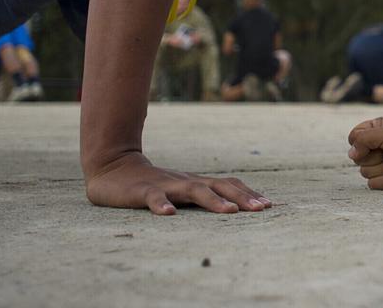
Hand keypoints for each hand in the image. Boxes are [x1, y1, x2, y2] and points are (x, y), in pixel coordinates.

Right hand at [85, 151, 271, 215]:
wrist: (113, 167)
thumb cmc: (153, 184)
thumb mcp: (181, 190)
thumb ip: (203, 196)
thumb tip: (233, 207)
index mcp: (196, 182)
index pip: (228, 185)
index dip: (248, 194)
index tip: (269, 205)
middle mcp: (186, 181)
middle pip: (219, 186)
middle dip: (242, 197)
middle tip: (262, 209)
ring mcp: (165, 185)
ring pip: (193, 190)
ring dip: (213, 201)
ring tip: (230, 212)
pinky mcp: (142, 191)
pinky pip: (153, 198)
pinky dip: (162, 205)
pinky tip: (169, 214)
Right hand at [347, 116, 382, 189]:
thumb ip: (365, 138)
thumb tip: (351, 153)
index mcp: (378, 129)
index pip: (354, 135)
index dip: (360, 142)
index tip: (376, 143)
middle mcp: (376, 145)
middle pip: (356, 156)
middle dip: (375, 157)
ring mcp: (379, 162)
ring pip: (363, 171)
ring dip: (382, 169)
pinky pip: (371, 183)